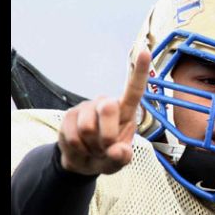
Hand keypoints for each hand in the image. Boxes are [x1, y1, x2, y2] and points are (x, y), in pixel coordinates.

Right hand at [57, 51, 150, 175]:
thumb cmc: (107, 156)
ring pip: (88, 127)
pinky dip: (78, 149)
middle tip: (106, 147)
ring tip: (94, 147)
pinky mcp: (69, 115)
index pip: (134, 90)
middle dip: (108, 136)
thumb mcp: (118, 162)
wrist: (82, 162)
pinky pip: (73, 137)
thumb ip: (122, 158)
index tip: (145, 51)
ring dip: (91, 145)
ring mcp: (86, 108)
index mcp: (125, 112)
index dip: (139, 72)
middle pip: (108, 108)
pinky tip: (81, 147)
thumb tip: (118, 150)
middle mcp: (106, 104)